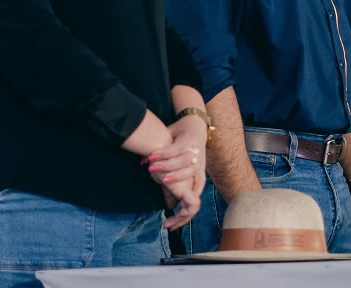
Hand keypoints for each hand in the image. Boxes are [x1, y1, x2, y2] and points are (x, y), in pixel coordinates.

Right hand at [145, 115, 207, 229]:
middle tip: (163, 218)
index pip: (194, 205)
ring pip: (181, 170)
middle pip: (192, 198)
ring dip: (164, 169)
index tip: (167, 224)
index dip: (182, 217)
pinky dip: (162, 155)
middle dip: (176, 204)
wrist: (192, 126)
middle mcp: (198, 171)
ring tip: (152, 170)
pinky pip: (175, 152)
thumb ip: (174, 190)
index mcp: (197, 180)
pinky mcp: (187, 142)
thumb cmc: (184, 157)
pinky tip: (151, 158)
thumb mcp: (177, 175)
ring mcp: (195, 157)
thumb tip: (171, 205)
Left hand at [146, 115, 206, 186]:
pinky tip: (185, 197)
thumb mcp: (170, 130)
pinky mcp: (202, 169)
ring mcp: (200, 161)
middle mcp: (196, 150)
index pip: (177, 148)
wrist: (198, 127)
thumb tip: (142, 161)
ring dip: (177, 177)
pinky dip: (194, 190)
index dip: (164, 154)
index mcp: (189, 139)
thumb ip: (159, 144)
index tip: (150, 157)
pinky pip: (200, 182)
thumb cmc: (180, 129)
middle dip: (167, 166)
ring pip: (190, 171)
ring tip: (163, 181)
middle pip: (183, 161)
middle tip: (151, 169)